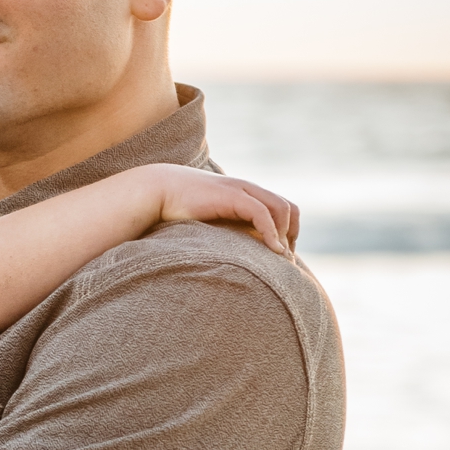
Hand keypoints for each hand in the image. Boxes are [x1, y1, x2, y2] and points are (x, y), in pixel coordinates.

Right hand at [147, 164, 298, 255]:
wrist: (156, 191)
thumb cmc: (178, 210)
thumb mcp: (210, 221)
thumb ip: (226, 229)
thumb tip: (235, 254)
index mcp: (245, 194)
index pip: (283, 208)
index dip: (289, 231)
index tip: (280, 255)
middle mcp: (247, 189)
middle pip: (288, 208)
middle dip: (292, 235)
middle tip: (284, 260)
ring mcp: (241, 190)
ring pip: (281, 209)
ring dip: (285, 236)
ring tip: (278, 258)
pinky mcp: (231, 196)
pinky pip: (262, 213)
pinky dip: (272, 232)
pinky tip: (272, 250)